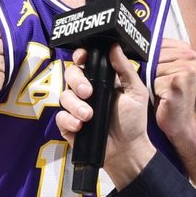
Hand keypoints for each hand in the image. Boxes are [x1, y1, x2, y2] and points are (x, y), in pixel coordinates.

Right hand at [56, 44, 155, 189]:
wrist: (127, 150)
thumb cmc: (133, 120)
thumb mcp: (135, 92)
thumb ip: (124, 69)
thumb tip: (114, 46)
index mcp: (101, 79)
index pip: (85, 61)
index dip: (80, 56)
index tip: (82, 57)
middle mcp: (86, 91)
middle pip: (70, 74)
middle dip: (77, 81)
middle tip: (88, 92)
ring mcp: (76, 108)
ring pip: (64, 96)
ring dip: (76, 105)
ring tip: (89, 116)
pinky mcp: (68, 124)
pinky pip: (60, 116)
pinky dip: (69, 120)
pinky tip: (80, 126)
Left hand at [152, 38, 195, 140]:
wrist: (180, 123)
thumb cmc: (171, 98)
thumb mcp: (163, 72)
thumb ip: (155, 55)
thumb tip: (131, 44)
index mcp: (186, 50)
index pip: (156, 43)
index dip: (148, 57)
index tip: (153, 71)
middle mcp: (189, 56)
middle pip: (152, 54)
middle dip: (148, 70)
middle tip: (158, 84)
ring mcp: (186, 68)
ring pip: (150, 67)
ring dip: (150, 81)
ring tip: (160, 91)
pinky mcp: (179, 81)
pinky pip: (153, 80)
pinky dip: (153, 91)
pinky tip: (162, 97)